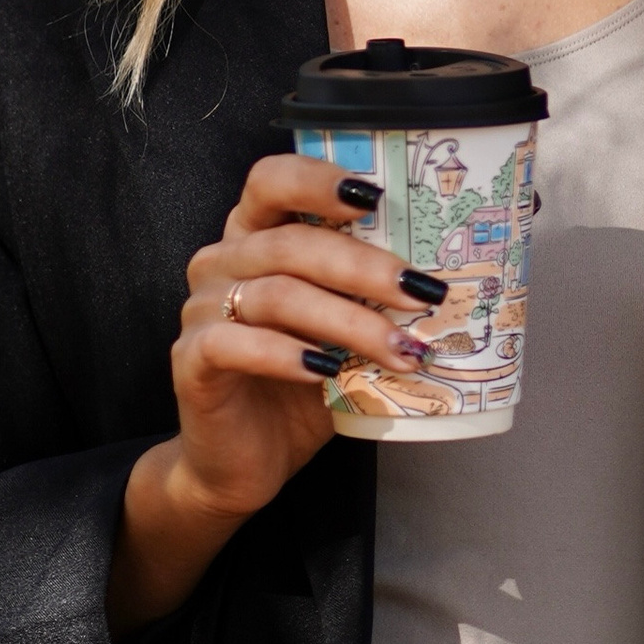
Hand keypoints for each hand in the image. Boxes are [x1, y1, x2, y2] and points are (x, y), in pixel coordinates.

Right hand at [107, 154, 439, 632]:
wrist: (241, 462)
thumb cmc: (298, 386)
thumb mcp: (340, 332)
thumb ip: (370, 300)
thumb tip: (451, 282)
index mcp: (253, 237)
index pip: (272, 180)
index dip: (319, 180)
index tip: (376, 198)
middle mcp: (221, 262)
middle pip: (290, 242)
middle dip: (365, 265)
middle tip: (423, 292)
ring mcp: (201, 310)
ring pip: (277, 294)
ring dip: (348, 320)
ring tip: (401, 350)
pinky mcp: (192, 361)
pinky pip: (236, 343)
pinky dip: (288, 354)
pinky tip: (327, 371)